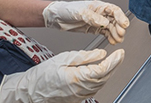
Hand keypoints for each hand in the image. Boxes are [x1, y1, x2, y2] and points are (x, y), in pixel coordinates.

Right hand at [0, 49, 123, 102]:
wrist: (30, 92)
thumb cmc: (42, 75)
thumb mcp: (63, 58)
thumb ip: (84, 57)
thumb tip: (101, 53)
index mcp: (76, 77)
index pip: (101, 70)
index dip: (113, 61)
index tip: (120, 53)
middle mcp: (79, 89)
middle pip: (104, 78)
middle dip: (114, 66)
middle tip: (120, 55)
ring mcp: (79, 96)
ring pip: (100, 84)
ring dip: (109, 73)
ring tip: (114, 61)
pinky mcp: (77, 98)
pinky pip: (94, 89)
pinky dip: (100, 79)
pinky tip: (102, 72)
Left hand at [43, 0, 129, 43]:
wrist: (56, 17)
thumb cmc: (66, 10)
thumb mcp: (79, 12)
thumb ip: (93, 17)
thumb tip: (105, 22)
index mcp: (98, 6)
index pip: (114, 10)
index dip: (121, 17)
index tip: (124, 24)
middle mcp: (100, 13)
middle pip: (115, 19)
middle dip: (119, 27)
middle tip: (120, 34)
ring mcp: (97, 21)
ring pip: (111, 27)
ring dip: (116, 33)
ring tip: (118, 40)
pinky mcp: (94, 28)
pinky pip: (105, 32)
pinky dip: (110, 37)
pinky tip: (112, 41)